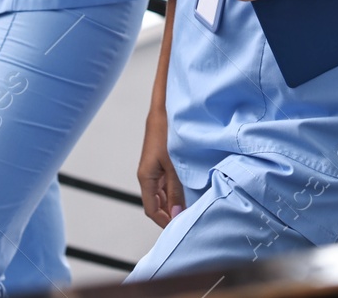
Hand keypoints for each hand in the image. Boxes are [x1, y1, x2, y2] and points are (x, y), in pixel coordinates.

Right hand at [136, 107, 183, 227]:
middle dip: (171, 214)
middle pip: (157, 204)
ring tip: (191, 210)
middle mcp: (147, 175)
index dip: (164, 222)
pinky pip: (166, 183)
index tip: (180, 230)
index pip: (152, 210)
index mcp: (146, 177)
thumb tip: (177, 215)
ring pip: (162, 194)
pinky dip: (176, 191)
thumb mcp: (174, 165)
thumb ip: (176, 191)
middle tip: (189, 222)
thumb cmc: (167, 133)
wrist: (163, 108)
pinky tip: (189, 193)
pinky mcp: (161, 162)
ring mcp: (154, 169)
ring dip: (174, 203)